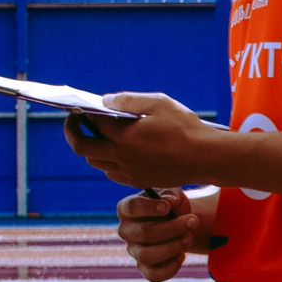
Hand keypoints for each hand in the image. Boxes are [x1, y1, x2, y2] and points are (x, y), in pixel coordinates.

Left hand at [64, 93, 224, 189]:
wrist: (207, 158)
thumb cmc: (186, 128)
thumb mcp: (159, 103)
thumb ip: (128, 100)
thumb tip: (106, 101)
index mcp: (123, 136)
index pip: (90, 123)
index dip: (82, 113)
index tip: (80, 108)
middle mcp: (121, 156)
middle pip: (82, 148)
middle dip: (74, 133)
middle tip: (76, 123)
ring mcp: (129, 172)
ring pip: (96, 162)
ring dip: (92, 148)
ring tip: (100, 136)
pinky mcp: (139, 181)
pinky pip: (112, 174)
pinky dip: (108, 162)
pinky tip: (119, 152)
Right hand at [114, 187, 204, 281]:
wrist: (180, 221)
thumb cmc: (172, 205)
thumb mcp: (173, 195)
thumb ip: (171, 195)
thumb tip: (170, 201)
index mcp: (127, 209)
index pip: (131, 207)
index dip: (149, 207)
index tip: (168, 207)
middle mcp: (126, 230)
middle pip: (144, 233)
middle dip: (172, 228)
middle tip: (193, 221)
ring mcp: (134, 250)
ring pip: (146, 256)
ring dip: (172, 248)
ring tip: (189, 237)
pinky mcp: (144, 267)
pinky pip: (153, 275)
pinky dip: (170, 268)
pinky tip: (182, 256)